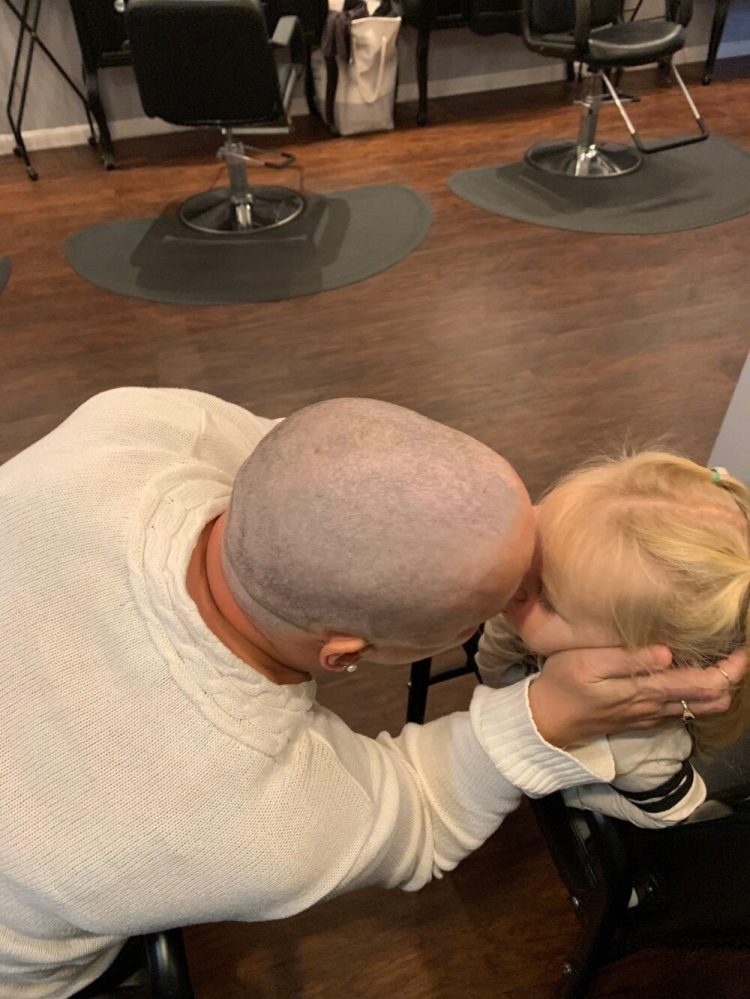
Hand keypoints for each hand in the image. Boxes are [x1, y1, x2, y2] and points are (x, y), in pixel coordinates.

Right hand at [527, 644, 745, 747]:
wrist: (545, 721)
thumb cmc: (562, 684)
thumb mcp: (588, 664)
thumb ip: (628, 659)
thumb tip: (667, 652)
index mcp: (647, 691)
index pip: (704, 684)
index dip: (730, 669)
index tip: (743, 647)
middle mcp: (656, 707)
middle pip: (712, 701)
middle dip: (731, 678)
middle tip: (737, 651)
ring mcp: (651, 716)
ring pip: (700, 708)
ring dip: (718, 688)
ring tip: (722, 661)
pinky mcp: (642, 718)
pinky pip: (683, 710)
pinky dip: (699, 695)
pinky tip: (694, 676)